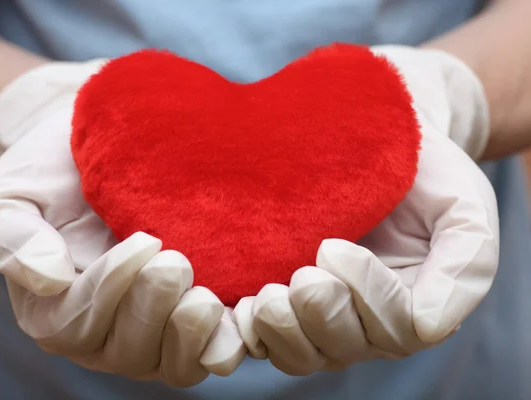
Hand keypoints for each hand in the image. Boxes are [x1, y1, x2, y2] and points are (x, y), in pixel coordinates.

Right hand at [0, 60, 245, 386]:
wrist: (96, 156)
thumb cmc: (52, 177)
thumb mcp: (10, 196)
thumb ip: (13, 239)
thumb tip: (51, 281)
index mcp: (54, 312)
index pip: (77, 325)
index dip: (111, 290)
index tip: (143, 240)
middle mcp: (103, 333)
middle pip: (128, 353)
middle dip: (153, 311)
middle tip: (177, 261)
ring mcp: (152, 332)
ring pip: (174, 365)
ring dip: (192, 337)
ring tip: (207, 297)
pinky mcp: (192, 321)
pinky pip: (213, 351)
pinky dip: (229, 340)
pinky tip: (242, 310)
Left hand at [232, 45, 499, 374]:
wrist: (374, 141)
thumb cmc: (424, 174)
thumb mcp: (464, 210)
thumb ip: (463, 267)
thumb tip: (430, 326)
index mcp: (415, 303)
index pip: (396, 326)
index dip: (367, 295)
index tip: (334, 246)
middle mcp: (366, 319)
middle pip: (344, 346)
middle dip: (320, 315)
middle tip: (302, 276)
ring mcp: (322, 316)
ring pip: (301, 353)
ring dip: (282, 331)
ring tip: (266, 298)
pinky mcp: (284, 302)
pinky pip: (264, 338)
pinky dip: (248, 332)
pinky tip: (237, 307)